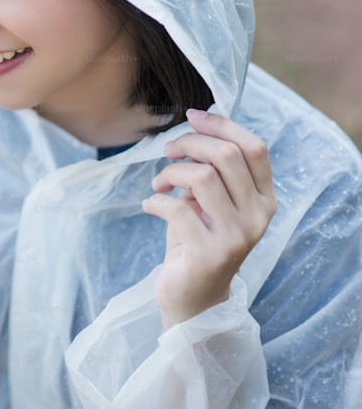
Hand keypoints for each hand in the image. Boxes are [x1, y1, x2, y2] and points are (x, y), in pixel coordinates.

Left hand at [142, 109, 276, 330]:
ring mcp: (236, 237)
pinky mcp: (209, 254)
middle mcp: (258, 217)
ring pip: (201, 177)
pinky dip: (155, 200)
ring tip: (159, 183)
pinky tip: (150, 205)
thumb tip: (195, 125)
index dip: (222, 125)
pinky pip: (176, 208)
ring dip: (170, 172)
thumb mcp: (210, 200)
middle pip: (226, 156)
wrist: (193, 296)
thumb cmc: (197, 239)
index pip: (255, 148)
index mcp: (264, 199)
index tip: (192, 117)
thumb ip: (212, 169)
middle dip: (189, 143)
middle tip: (167, 151)